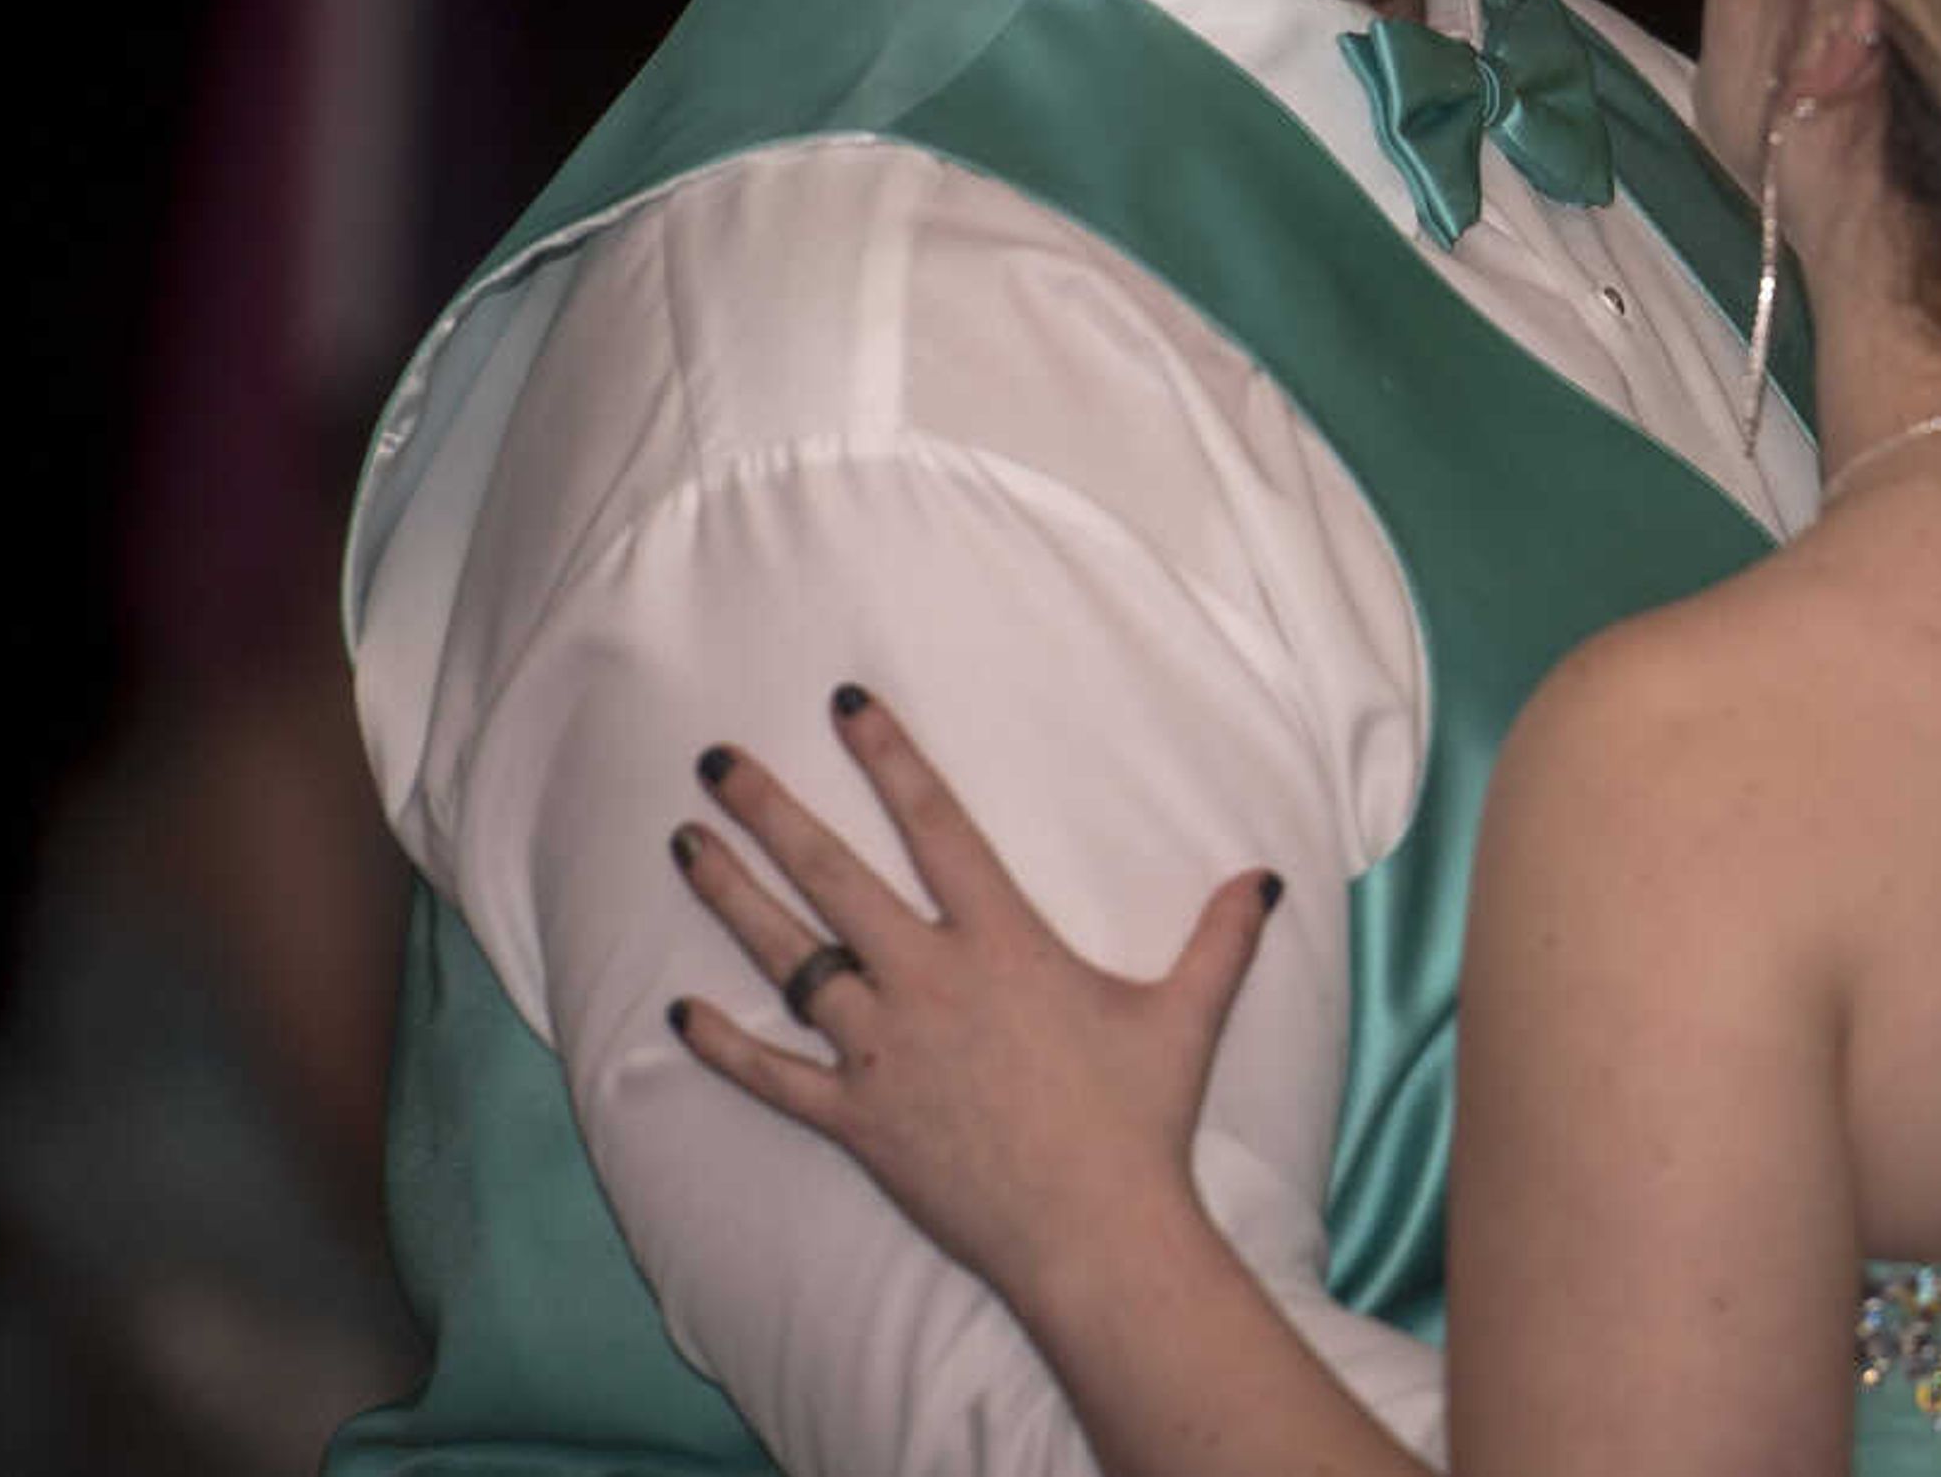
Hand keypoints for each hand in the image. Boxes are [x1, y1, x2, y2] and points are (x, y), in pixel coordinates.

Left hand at [667, 687, 1284, 1309]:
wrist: (1095, 1236)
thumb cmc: (1141, 1122)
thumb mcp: (1188, 1017)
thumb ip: (1219, 940)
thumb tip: (1262, 880)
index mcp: (1002, 943)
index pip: (935, 825)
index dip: (891, 758)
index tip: (847, 704)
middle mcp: (929, 982)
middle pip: (832, 877)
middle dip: (769, 812)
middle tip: (715, 761)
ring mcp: (884, 1051)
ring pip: (789, 960)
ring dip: (731, 901)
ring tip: (685, 846)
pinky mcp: (859, 1122)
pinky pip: (774, 1077)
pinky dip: (724, 1046)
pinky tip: (678, 1012)